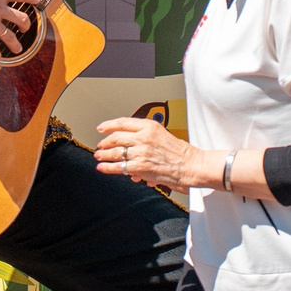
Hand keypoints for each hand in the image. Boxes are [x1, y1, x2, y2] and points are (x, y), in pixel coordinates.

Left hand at [94, 116, 210, 188]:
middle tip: (100, 146)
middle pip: (116, 137)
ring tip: (99, 156)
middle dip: (105, 142)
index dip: (109, 125)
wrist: (191, 165)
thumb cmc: (180, 153)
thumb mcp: (162, 135)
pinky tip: (102, 167)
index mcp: (150, 126)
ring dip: (104, 155)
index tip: (102, 128)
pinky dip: (108, 167)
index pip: (123, 122)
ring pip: (115, 152)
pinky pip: (119, 167)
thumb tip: (131, 146)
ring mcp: (141, 152)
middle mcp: (144, 137)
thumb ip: (145, 137)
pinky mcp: (140, 166)